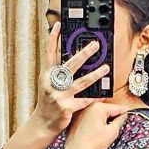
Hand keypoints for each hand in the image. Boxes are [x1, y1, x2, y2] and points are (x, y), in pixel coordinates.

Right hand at [29, 20, 112, 139]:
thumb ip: (56, 71)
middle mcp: (52, 84)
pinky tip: (103, 93)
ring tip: (106, 68)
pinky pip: (84, 101)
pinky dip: (94, 97)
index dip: (53, 38)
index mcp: (46, 75)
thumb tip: (69, 57)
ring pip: (80, 82)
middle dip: (84, 54)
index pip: (49, 53)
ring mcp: (59, 96)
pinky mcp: (67, 108)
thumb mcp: (47, 84)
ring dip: (95, 75)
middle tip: (95, 45)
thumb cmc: (47, 102)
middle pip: (70, 65)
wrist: (43, 123)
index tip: (58, 25)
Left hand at [60, 99, 130, 148]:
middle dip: (113, 116)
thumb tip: (124, 116)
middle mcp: (89, 107)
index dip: (124, 112)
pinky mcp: (76, 119)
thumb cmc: (93, 143)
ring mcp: (81, 112)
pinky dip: (95, 122)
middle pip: (107, 110)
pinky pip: (90, 118)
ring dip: (104, 119)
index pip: (116, 108)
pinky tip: (96, 132)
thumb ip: (120, 121)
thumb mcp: (112, 132)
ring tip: (106, 130)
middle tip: (119, 124)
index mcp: (99, 107)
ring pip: (98, 114)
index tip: (130, 113)